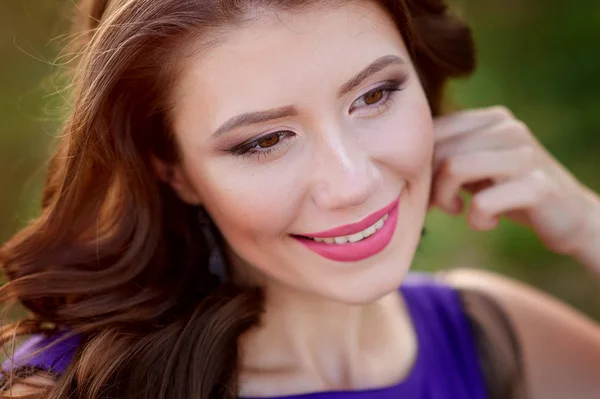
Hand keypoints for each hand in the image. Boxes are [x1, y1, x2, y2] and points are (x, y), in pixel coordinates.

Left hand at [430, 105, 598, 256]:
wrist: (569, 217)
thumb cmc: (510, 192)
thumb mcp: (477, 167)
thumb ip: (447, 155)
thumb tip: (399, 162)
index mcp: (492, 118)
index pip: (434, 130)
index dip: (420, 164)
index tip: (428, 189)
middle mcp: (509, 129)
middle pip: (439, 150)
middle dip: (431, 184)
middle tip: (444, 205)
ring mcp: (525, 154)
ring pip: (453, 168)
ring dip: (446, 199)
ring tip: (460, 211)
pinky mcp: (537, 186)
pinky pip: (482, 203)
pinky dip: (476, 220)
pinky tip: (487, 223)